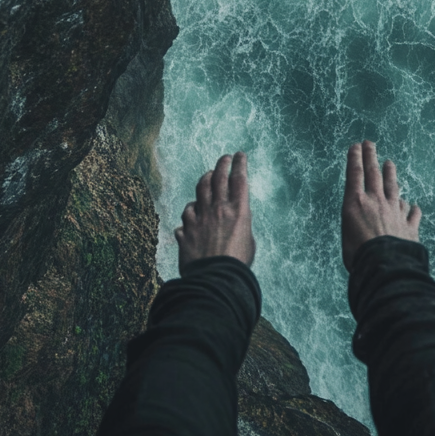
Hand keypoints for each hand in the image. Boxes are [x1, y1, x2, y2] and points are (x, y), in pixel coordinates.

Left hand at [174, 152, 255, 272]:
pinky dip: (191, 212)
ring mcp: (200, 218)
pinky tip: (192, 214)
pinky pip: (186, 215)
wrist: (215, 280)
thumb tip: (236, 219)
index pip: (239, 179)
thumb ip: (241, 225)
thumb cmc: (237, 265)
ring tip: (208, 176)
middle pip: (218, 178)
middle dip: (222, 163)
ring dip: (205, 180)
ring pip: (200, 190)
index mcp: (238, 212)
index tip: (240, 155)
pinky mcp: (186, 230)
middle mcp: (218, 210)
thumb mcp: (248, 241)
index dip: (240, 164)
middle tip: (225, 158)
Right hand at [341, 140, 420, 271]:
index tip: (356, 146)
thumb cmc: (359, 255)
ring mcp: (394, 211)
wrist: (385, 265)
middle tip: (370, 144)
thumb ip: (355, 225)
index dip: (355, 159)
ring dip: (391, 174)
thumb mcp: (347, 236)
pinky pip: (412, 213)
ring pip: (393, 187)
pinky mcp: (409, 224)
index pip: (354, 174)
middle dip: (371, 157)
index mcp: (356, 203)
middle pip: (374, 174)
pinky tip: (413, 206)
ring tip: (390, 163)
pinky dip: (412, 208)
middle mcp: (376, 202)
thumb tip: (362, 225)